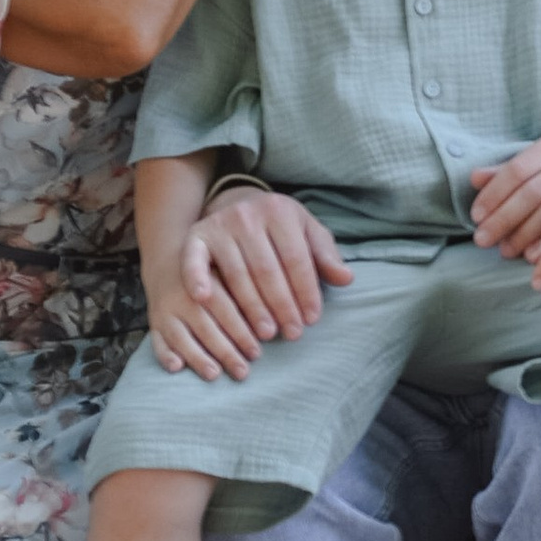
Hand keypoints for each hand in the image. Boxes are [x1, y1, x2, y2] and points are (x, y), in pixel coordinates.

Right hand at [149, 191, 350, 380]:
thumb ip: (325, 256)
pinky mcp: (197, 236)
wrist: (238, 205)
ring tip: (264, 335)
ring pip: (236, 274)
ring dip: (250, 308)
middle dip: (281, 305)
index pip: (296, 259)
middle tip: (291, 334)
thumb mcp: (307, 233)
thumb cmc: (280, 229)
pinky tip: (203, 298)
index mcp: (280, 212)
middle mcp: (248, 215)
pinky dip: (196, 277)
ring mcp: (220, 225)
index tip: (312, 319)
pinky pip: (194, 260)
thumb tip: (347, 279)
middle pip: (267, 270)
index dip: (306, 291)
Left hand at [469, 128, 540, 259]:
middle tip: (484, 240)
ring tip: (507, 253)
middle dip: (504, 220)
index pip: (519, 169)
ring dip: (525, 239)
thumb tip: (475, 178)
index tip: (477, 217)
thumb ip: (512, 170)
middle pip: (534, 194)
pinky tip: (536, 262)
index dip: (494, 194)